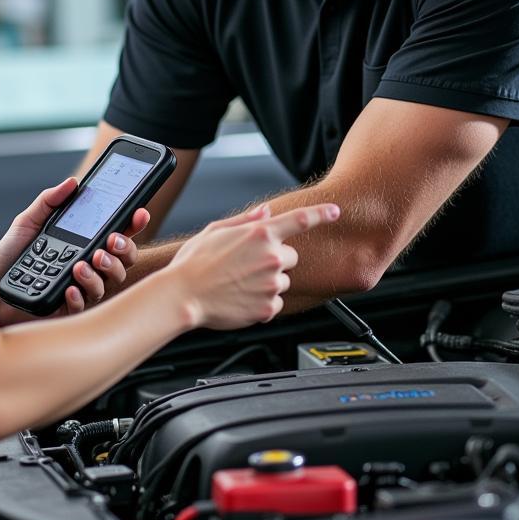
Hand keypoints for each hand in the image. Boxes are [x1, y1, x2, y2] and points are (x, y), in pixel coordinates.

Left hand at [0, 178, 148, 320]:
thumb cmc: (11, 255)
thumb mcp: (29, 221)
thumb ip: (50, 201)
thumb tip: (72, 182)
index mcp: (84, 243)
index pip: (117, 233)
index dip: (133, 223)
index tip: (139, 212)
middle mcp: (88, 265)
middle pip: (124, 260)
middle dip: (123, 249)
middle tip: (109, 242)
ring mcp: (81, 287)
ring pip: (109, 283)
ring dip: (101, 272)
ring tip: (82, 263)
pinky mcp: (68, 307)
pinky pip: (84, 304)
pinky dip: (79, 295)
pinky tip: (69, 287)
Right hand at [169, 202, 339, 329]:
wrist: (183, 295)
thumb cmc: (194, 262)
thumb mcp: (216, 230)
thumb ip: (246, 221)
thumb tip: (265, 212)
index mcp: (260, 234)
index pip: (301, 219)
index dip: (322, 213)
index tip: (336, 211)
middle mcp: (271, 257)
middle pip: (291, 257)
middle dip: (275, 260)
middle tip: (249, 265)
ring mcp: (272, 284)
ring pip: (283, 281)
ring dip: (268, 282)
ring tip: (239, 283)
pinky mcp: (269, 308)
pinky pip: (276, 303)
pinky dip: (263, 302)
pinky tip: (241, 298)